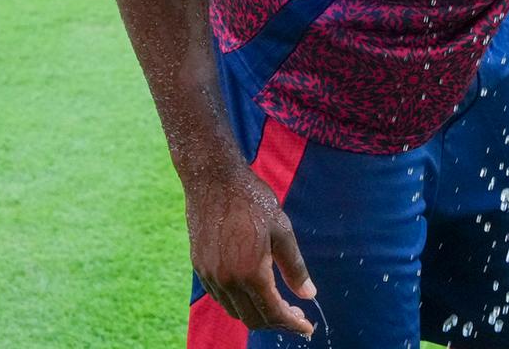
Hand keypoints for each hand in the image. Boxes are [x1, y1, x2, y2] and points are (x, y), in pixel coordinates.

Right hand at [184, 160, 316, 336]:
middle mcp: (227, 280)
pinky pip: (221, 297)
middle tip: (296, 316)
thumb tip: (309, 295)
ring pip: (235, 311)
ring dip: (257, 314)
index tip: (307, 328)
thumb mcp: (282, 231)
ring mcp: (209, 275)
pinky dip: (239, 302)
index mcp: (250, 272)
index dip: (292, 324)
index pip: (273, 312)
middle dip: (277, 323)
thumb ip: (295, 267)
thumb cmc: (252, 201)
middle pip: (253, 319)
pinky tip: (253, 291)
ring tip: (277, 305)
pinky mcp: (199, 267)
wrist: (213, 180)